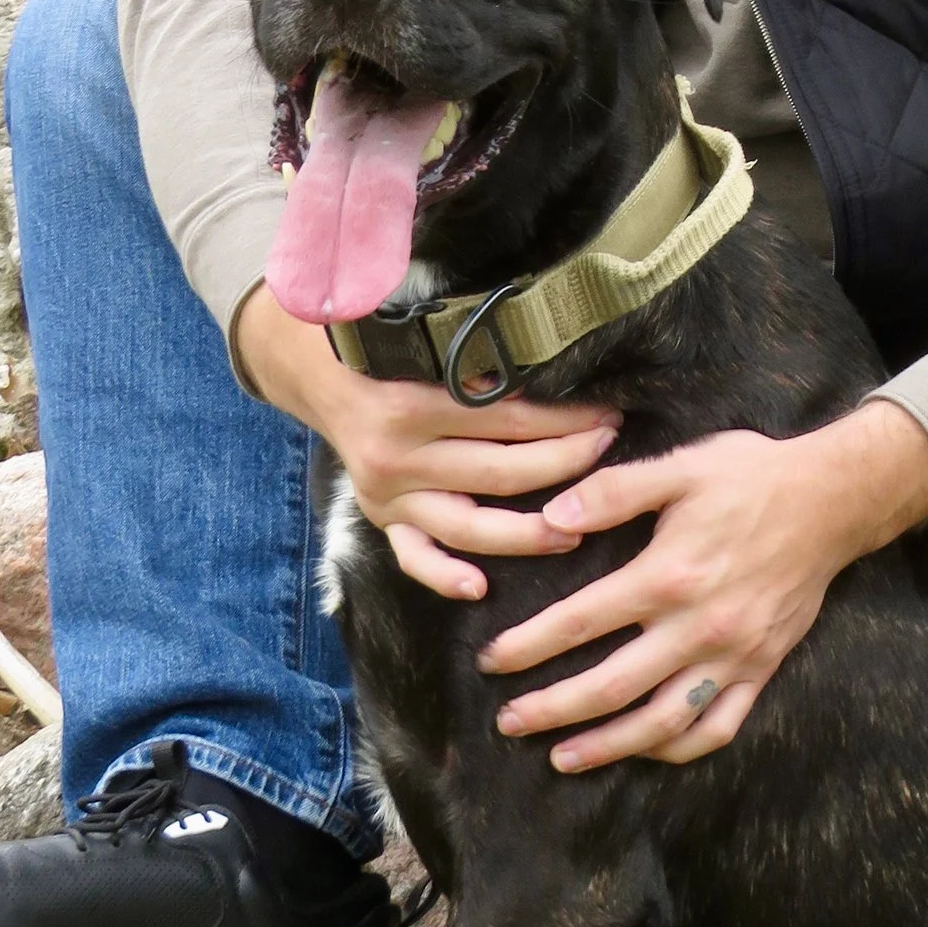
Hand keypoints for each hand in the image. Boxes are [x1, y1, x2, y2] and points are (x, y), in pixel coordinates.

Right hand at [235, 282, 621, 604]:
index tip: (608, 413)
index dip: (565, 418)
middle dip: (564, 464)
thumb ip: (475, 357)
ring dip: (526, 532)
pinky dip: (443, 575)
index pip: (507, 417)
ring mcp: (386, 495)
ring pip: (466, 526)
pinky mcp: (378, 518)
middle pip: (498, 472)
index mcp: (413, 404)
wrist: (319, 372)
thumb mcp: (424, 338)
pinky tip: (480, 588)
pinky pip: (412, 557)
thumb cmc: (386, 347)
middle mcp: (398, 456)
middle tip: (608, 450)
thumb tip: (553, 361)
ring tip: (576, 530)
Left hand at [477, 400, 927, 770]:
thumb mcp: (683, 466)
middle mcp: (697, 627)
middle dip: (552, 709)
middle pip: (611, 687)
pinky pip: (715, 727)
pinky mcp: (760, 670)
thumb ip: (615, 491)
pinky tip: (644, 749)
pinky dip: (675, 749)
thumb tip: (552, 519)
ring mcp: (732, 657)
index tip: (491, 661)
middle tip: (508, 722)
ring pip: (660, 722)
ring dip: (605, 746)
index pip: (582, 622)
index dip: (530, 645)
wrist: (833, 499)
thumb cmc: (753, 476)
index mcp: (668, 575)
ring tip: (561, 756)